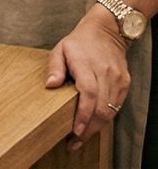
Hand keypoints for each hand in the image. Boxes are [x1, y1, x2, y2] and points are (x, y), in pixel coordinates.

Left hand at [45, 8, 129, 152]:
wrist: (107, 32)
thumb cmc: (80, 42)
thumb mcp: (60, 48)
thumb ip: (54, 67)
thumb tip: (50, 85)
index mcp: (85, 64)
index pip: (87, 94)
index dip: (82, 115)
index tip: (74, 132)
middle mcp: (104, 74)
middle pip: (99, 108)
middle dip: (87, 129)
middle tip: (74, 143)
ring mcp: (117, 80)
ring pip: (109, 111)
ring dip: (95, 127)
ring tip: (80, 138)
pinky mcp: (124, 85)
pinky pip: (115, 107)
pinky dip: (104, 118)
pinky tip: (93, 125)